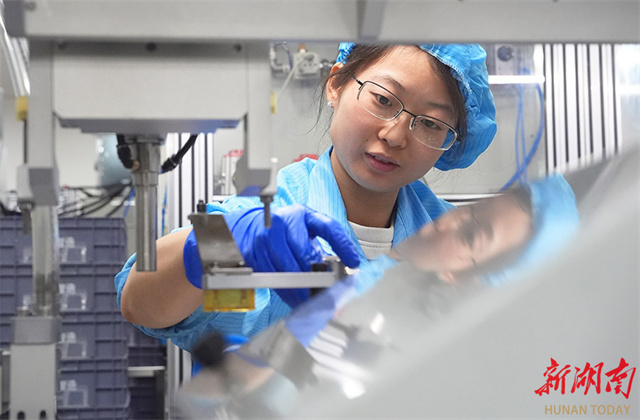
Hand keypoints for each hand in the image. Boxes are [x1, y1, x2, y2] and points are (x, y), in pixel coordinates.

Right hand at [183, 205, 360, 300]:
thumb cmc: (274, 232)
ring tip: (313, 302)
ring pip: (290, 270)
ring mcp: (267, 238)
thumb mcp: (298, 231)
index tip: (354, 262)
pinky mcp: (254, 253)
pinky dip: (286, 292)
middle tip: (331, 293)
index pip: (328, 226)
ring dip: (303, 290)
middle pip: (306, 255)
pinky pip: (275, 278)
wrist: (239, 230)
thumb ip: (317, 247)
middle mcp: (285, 223)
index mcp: (301, 214)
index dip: (343, 244)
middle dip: (320, 278)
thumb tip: (341, 270)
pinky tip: (294, 299)